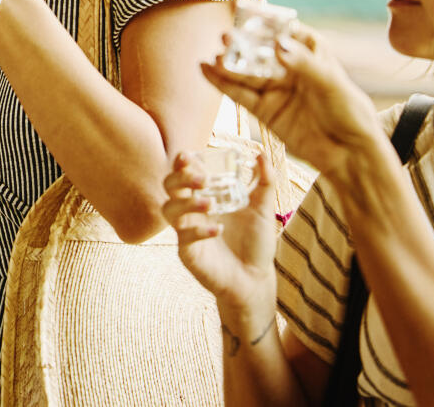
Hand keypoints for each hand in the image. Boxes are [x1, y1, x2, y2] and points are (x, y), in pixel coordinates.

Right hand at [162, 153, 278, 324]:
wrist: (256, 278)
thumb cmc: (255, 243)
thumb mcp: (263, 210)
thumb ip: (264, 182)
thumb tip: (262, 154)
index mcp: (204, 196)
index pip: (184, 173)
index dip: (182, 163)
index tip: (189, 155)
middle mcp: (191, 211)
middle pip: (169, 186)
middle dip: (180, 178)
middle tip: (202, 179)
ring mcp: (187, 231)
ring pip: (169, 209)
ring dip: (186, 203)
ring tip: (210, 203)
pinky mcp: (188, 252)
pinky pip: (184, 237)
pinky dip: (199, 231)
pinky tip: (218, 230)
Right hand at [200, 24, 380, 178]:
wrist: (350, 156)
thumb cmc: (351, 115)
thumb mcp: (331, 84)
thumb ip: (302, 64)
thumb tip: (277, 44)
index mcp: (312, 54)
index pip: (285, 31)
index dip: (266, 23)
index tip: (246, 11)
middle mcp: (290, 69)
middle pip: (260, 52)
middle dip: (242, 44)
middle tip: (226, 37)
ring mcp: (276, 90)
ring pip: (246, 73)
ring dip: (228, 64)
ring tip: (213, 57)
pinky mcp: (265, 110)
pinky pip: (239, 94)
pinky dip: (221, 83)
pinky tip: (205, 70)